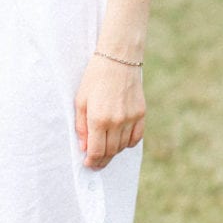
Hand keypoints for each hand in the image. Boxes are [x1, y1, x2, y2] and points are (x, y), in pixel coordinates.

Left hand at [74, 54, 145, 169]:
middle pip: (110, 152)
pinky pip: (136, 138)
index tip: (87, 164)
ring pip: (122, 147)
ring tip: (106, 150)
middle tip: (95, 162)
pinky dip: (127, 143)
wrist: (118, 58)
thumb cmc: (96, 76)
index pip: (96, 151)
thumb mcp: (81, 99)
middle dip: (101, 160)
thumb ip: (81, 126)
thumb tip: (84, 147)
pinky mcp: (141, 114)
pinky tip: (120, 140)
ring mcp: (130, 118)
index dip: (91, 161)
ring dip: (113, 152)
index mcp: (98, 118)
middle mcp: (116, 121)